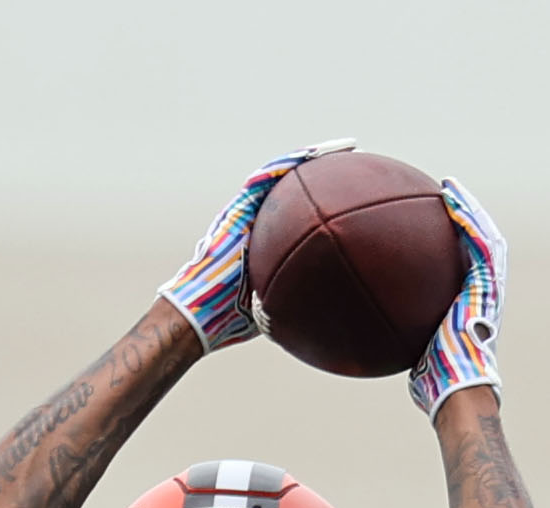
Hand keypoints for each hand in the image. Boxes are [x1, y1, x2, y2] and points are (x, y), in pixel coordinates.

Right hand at [159, 141, 350, 349]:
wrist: (196, 315)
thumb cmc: (227, 318)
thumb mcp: (269, 304)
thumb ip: (289, 294)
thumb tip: (319, 305)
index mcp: (262, 240)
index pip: (296, 212)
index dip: (322, 199)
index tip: (350, 193)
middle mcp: (252, 221)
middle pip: (292, 188)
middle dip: (322, 172)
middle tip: (353, 161)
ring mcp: (242, 213)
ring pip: (280, 176)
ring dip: (309, 160)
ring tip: (341, 148)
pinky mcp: (236, 211)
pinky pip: (264, 181)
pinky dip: (286, 167)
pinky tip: (310, 156)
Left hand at [409, 176, 506, 418]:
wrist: (458, 390)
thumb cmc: (435, 385)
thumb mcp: (412, 355)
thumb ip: (401, 339)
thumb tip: (368, 339)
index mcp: (470, 307)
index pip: (466, 268)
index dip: (455, 246)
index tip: (435, 229)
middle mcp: (484, 293)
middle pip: (479, 245)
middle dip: (465, 219)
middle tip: (445, 198)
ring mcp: (488, 287)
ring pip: (484, 235)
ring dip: (468, 209)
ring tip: (449, 189)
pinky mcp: (487, 283)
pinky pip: (478, 241)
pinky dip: (466, 219)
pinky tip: (449, 201)